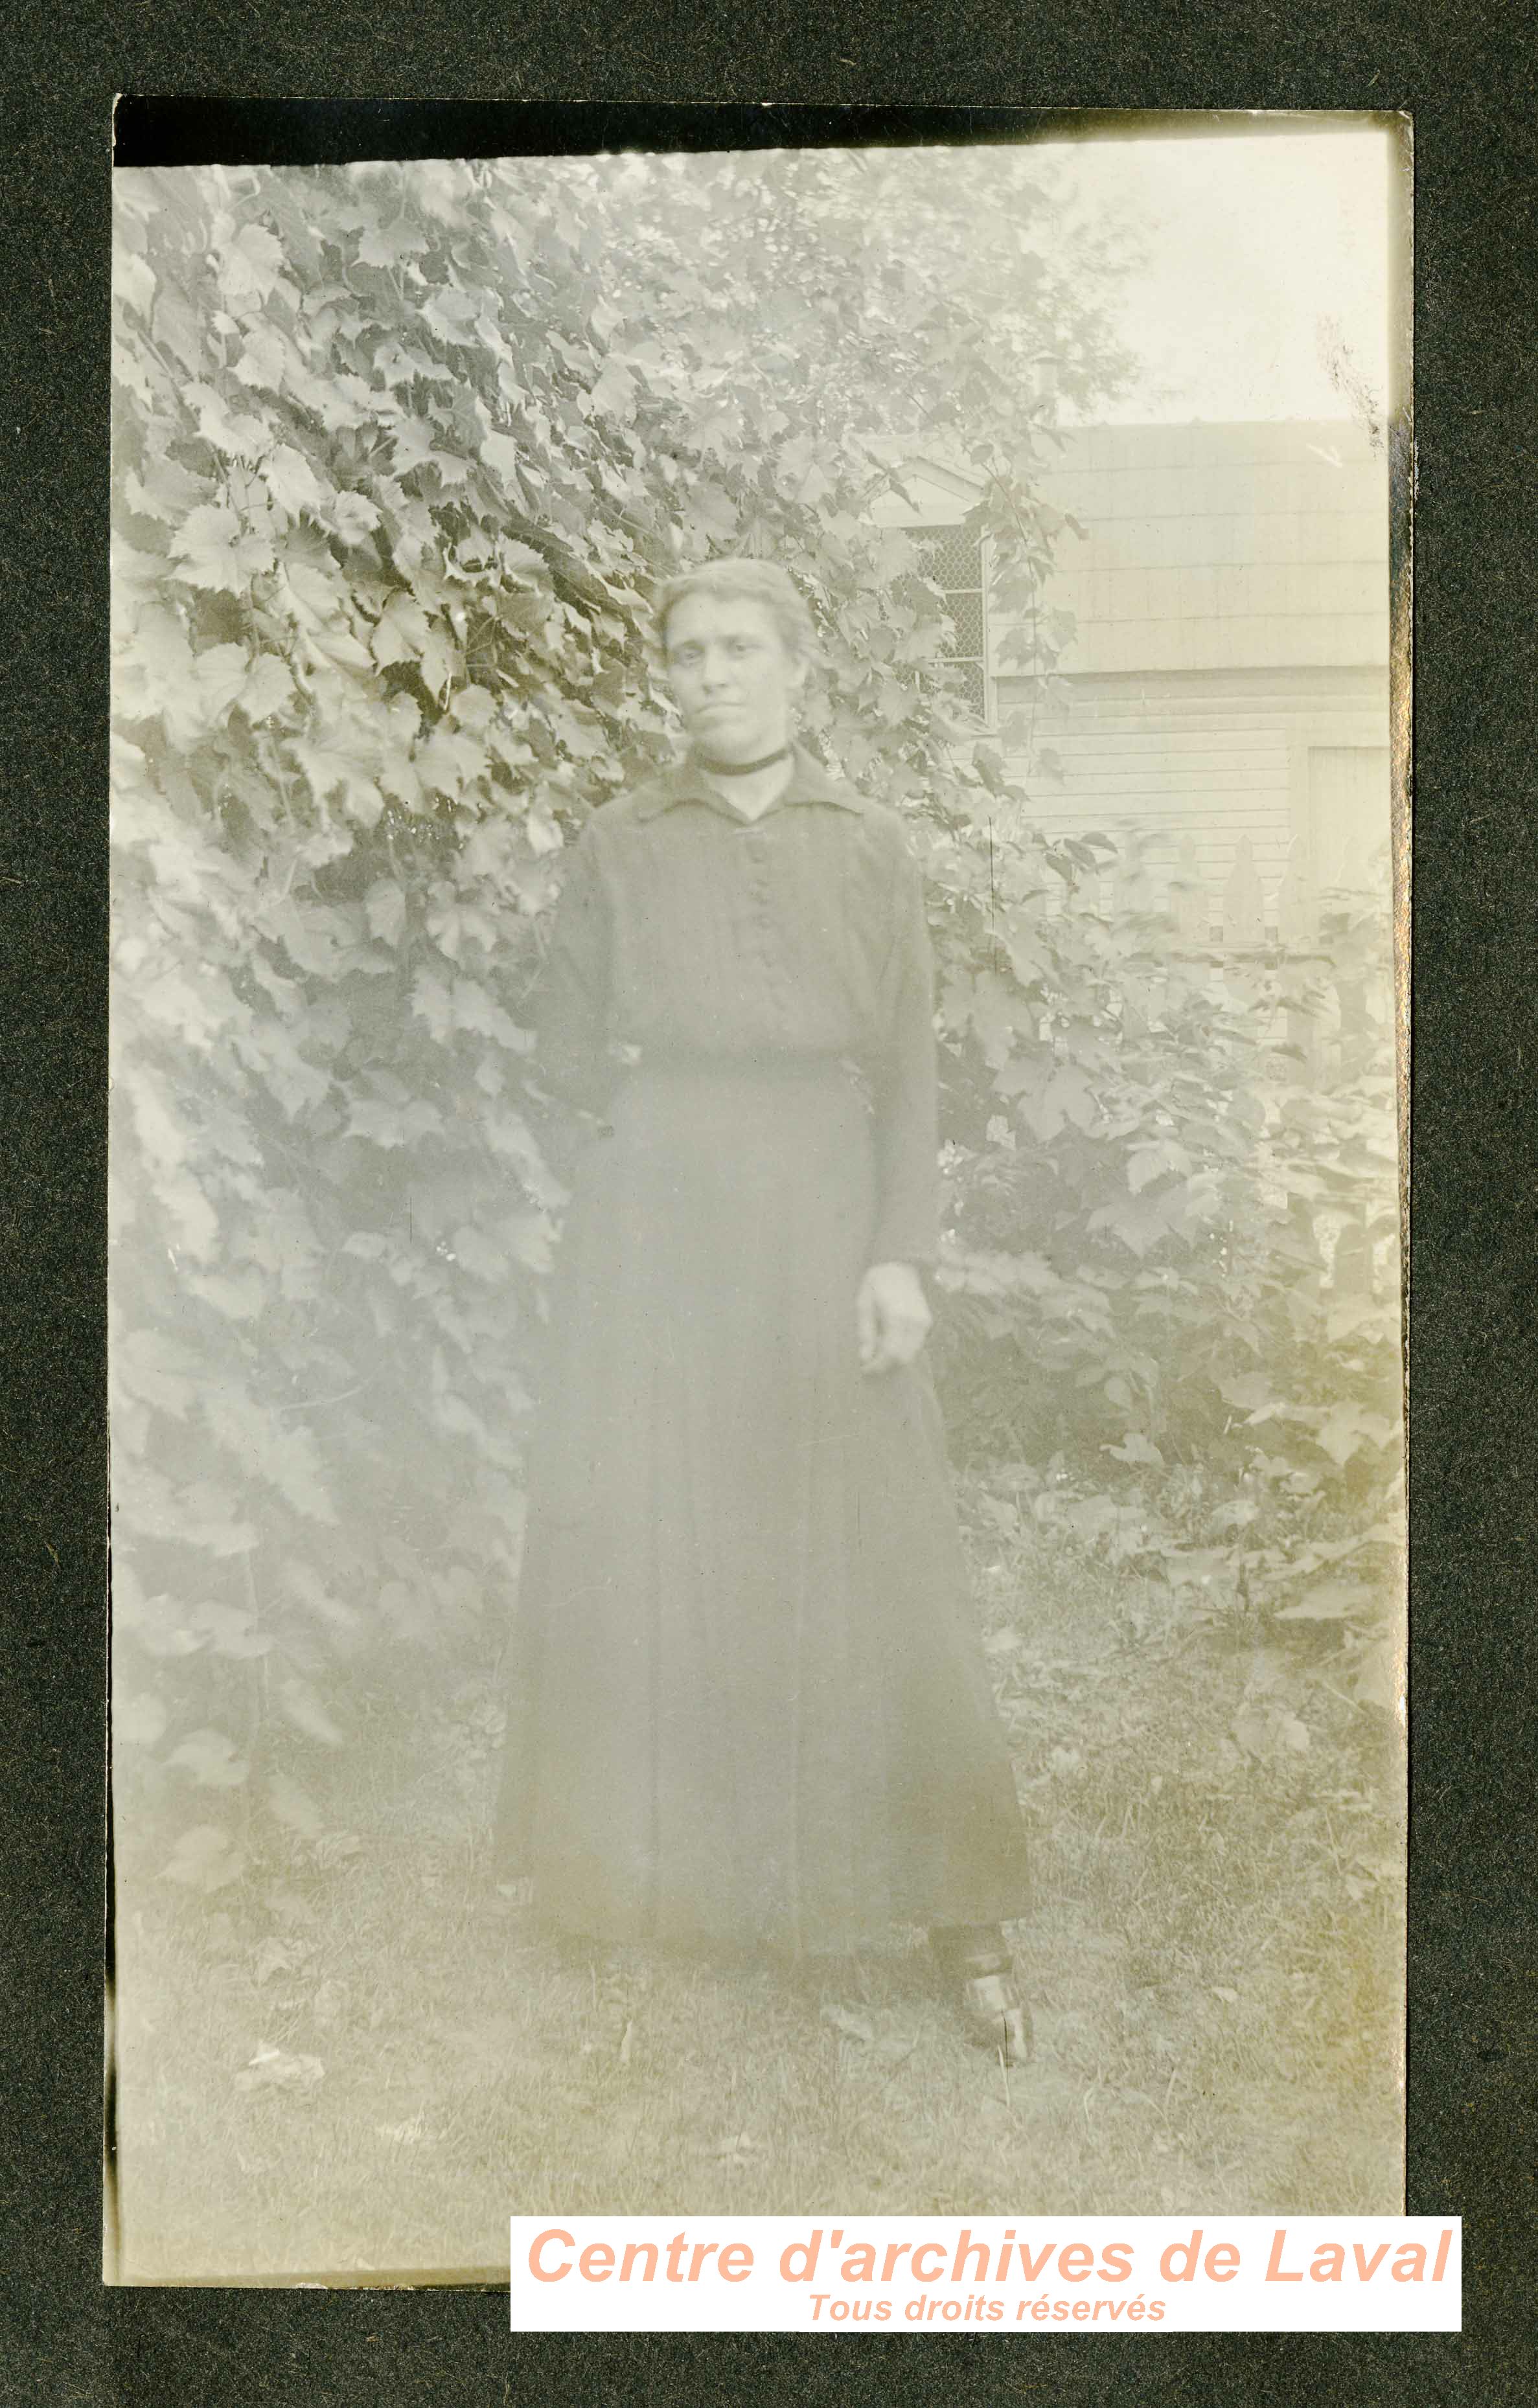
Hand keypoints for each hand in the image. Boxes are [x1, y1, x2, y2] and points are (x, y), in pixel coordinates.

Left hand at [856, 1261, 932, 1375]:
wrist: (899, 1267)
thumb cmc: (876, 1284)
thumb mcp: (864, 1305)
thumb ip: (865, 1332)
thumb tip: (865, 1357)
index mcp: (897, 1316)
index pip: (891, 1352)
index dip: (878, 1365)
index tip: (865, 1369)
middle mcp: (914, 1322)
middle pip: (904, 1358)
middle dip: (887, 1365)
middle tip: (871, 1364)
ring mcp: (924, 1322)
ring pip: (912, 1354)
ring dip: (895, 1358)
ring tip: (878, 1351)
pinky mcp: (927, 1322)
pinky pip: (916, 1345)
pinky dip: (903, 1349)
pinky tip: (889, 1341)